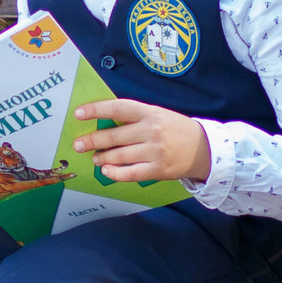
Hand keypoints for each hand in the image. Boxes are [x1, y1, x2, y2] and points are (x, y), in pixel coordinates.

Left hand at [69, 99, 211, 186]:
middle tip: (78, 144)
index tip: (78, 114)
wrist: (203, 148)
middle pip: (113, 136)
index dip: (95, 110)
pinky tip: (106, 171)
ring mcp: (154, 151)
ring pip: (119, 156)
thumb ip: (134, 117)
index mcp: (149, 113)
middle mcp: (150, 131)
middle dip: (92, 140)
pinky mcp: (157, 169)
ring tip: (95, 158)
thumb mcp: (157, 114)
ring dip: (102, 158)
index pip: (117, 108)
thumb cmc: (174, 128)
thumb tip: (103, 122)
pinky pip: (130, 173)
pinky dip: (115, 173)